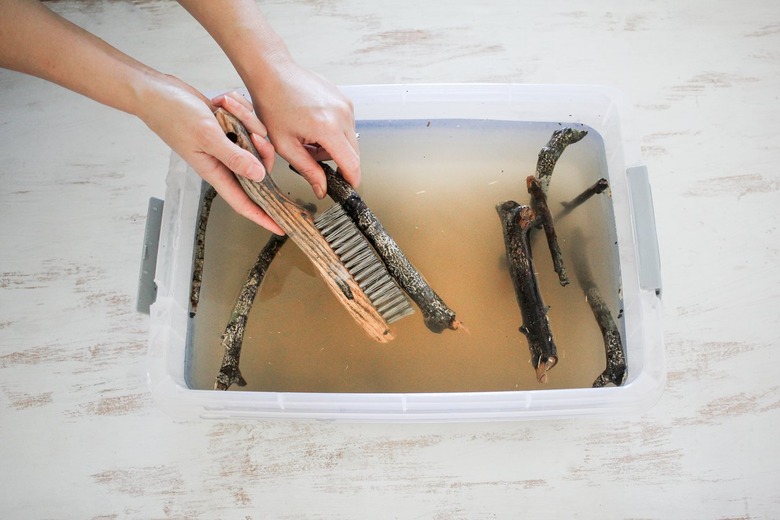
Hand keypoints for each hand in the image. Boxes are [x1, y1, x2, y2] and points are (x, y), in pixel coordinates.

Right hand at [139, 77, 282, 233]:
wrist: (157, 91)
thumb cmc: (173, 115)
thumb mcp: (207, 136)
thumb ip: (234, 157)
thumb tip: (258, 176)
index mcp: (215, 171)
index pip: (243, 202)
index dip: (262, 217)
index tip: (280, 227)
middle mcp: (222, 161)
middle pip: (258, 166)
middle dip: (262, 149)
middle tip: (256, 132)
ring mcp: (225, 144)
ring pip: (254, 140)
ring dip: (245, 120)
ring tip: (225, 108)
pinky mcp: (226, 128)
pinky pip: (245, 122)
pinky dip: (237, 109)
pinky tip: (221, 103)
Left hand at [248, 63, 359, 198]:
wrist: (272, 73)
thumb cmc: (273, 104)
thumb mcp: (285, 145)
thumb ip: (308, 170)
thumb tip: (322, 190)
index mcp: (328, 128)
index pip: (352, 164)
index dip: (351, 180)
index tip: (347, 188)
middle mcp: (342, 115)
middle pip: (353, 153)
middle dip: (336, 161)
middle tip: (310, 155)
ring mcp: (345, 104)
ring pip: (350, 140)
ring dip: (333, 146)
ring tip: (308, 137)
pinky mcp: (344, 99)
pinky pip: (346, 125)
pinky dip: (333, 132)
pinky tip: (313, 124)